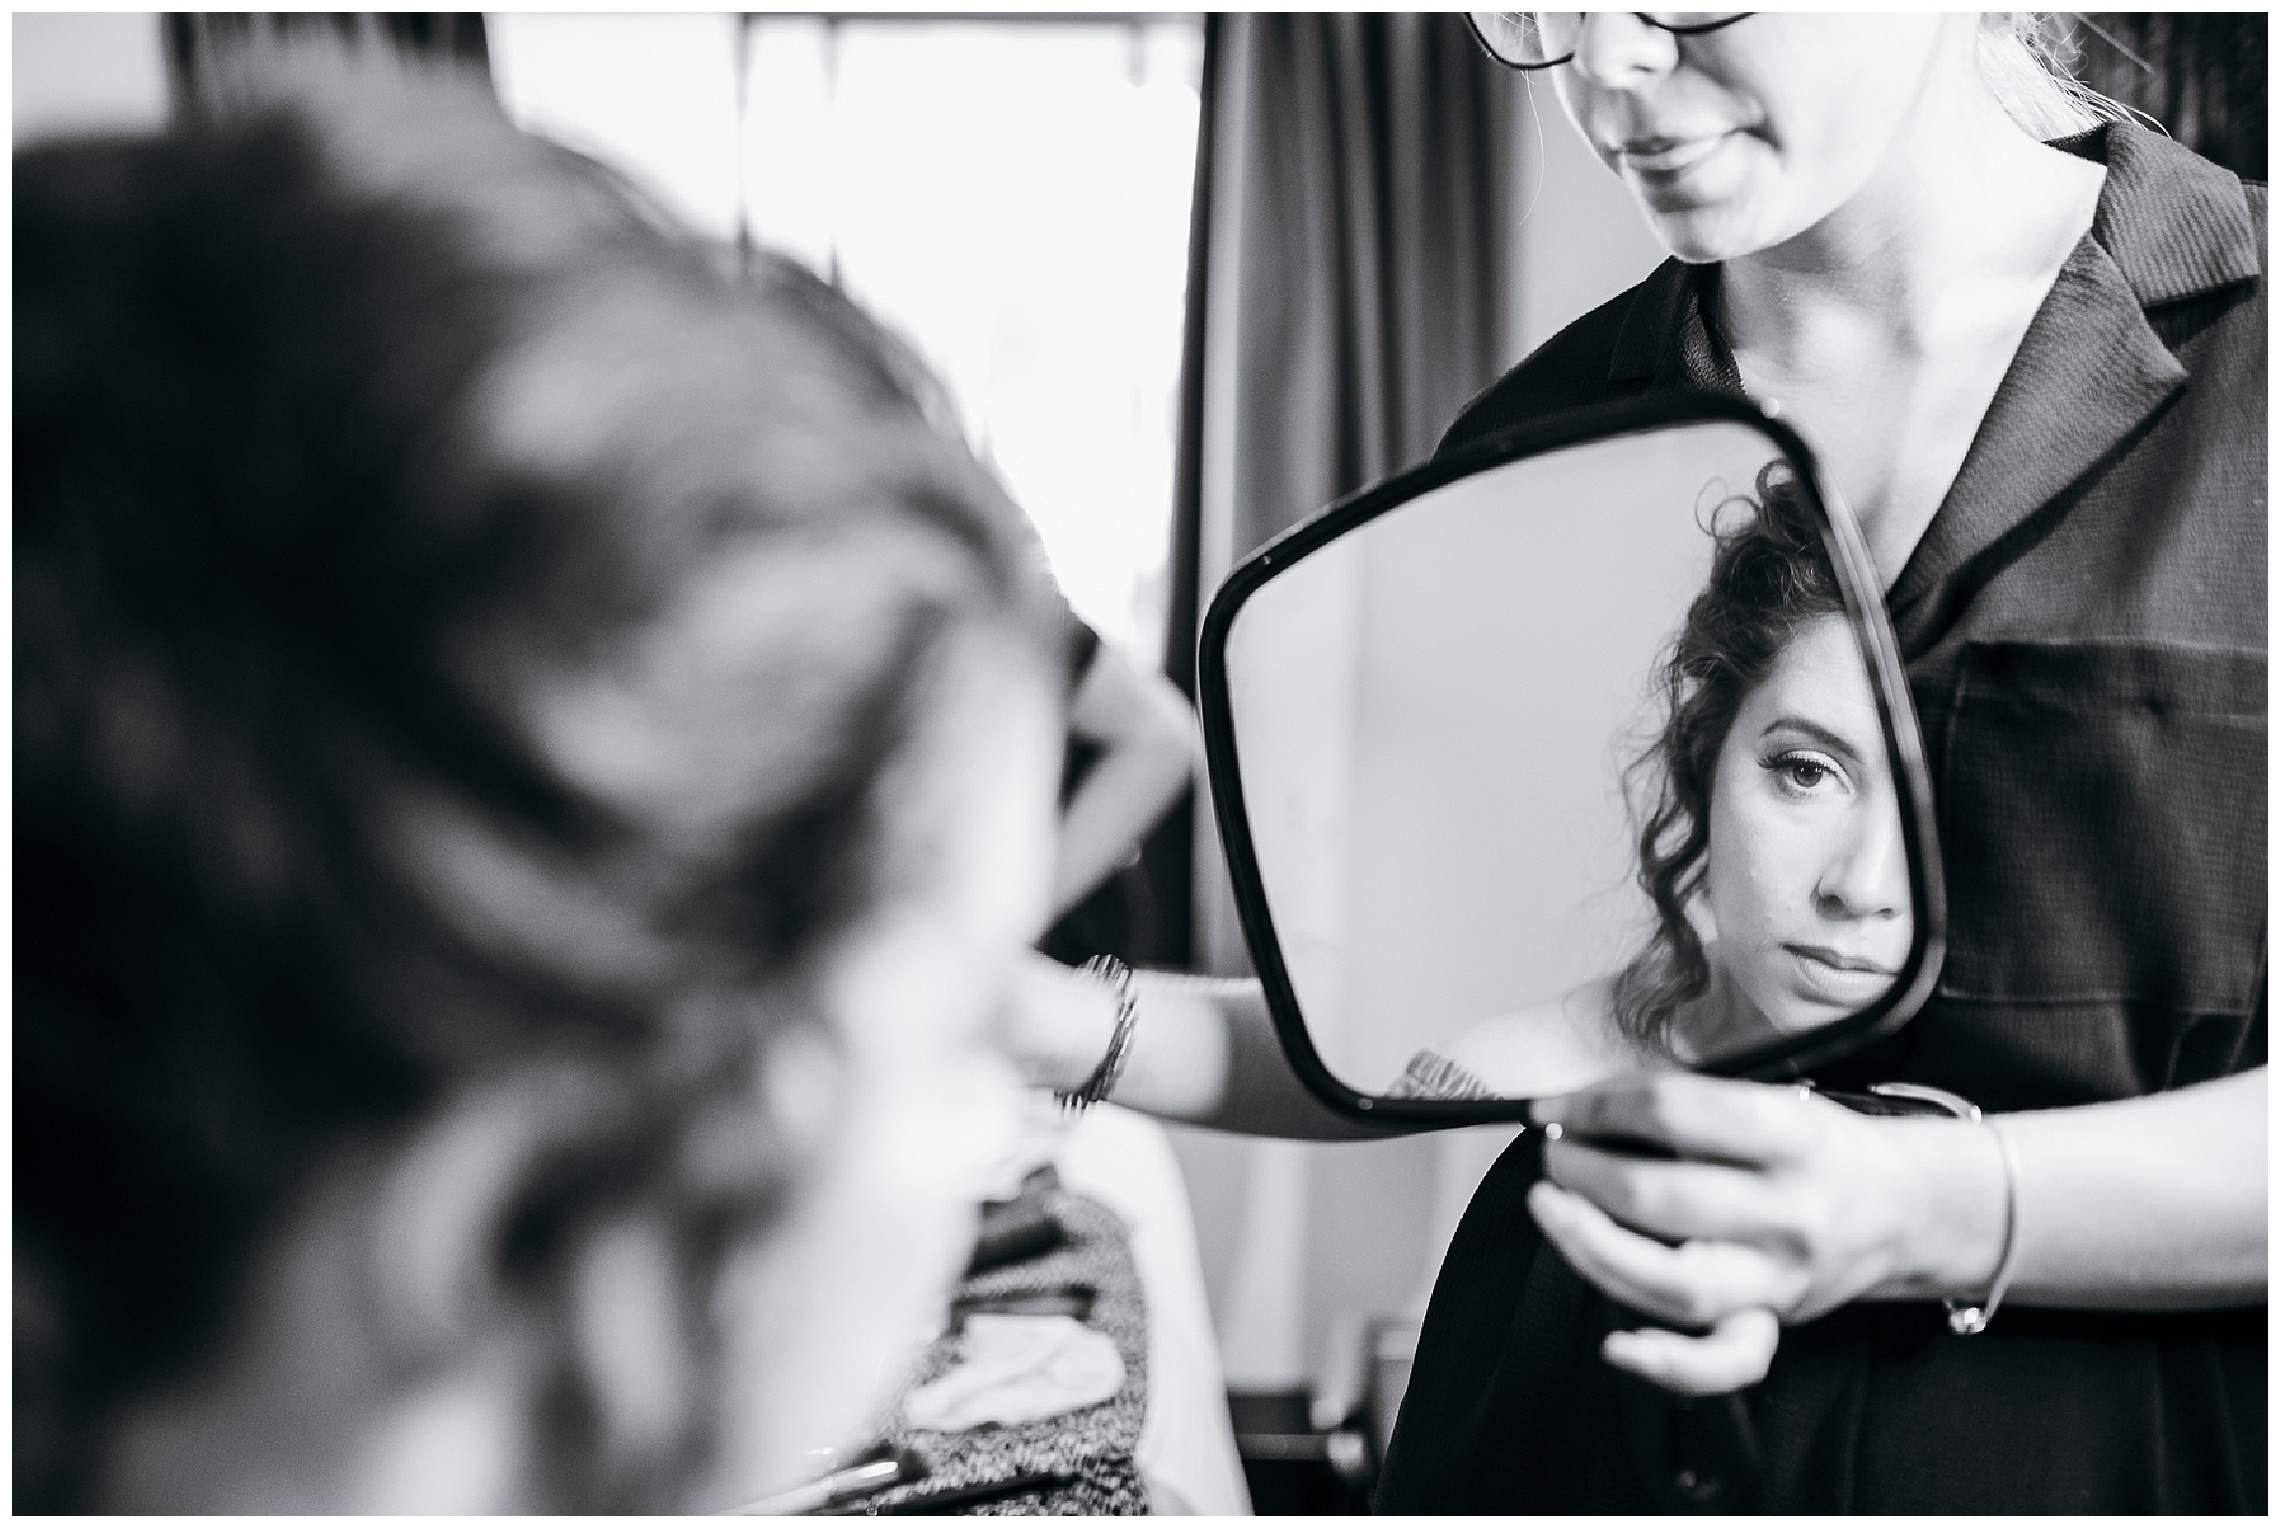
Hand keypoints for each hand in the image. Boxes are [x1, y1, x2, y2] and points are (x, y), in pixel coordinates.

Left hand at [1527, 1072, 1999, 1395]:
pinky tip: (1617, 1345)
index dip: (1600, 1105)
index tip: (1561, 1103)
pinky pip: (1723, 1361)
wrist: (1903, 1207)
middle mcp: (1789, 1213)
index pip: (1677, 1113)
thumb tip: (1582, 1108)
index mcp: (1792, 1137)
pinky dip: (1667, 1363)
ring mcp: (1780, 1278)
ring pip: (1672, 1282)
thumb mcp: (1770, 1100)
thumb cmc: (1814, 1148)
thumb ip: (1685, 1105)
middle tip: (1555, 1150)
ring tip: (1551, 1208)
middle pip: (1662, 1198)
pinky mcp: (1773, 1321)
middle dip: (1584, 1170)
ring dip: (1592, 1246)